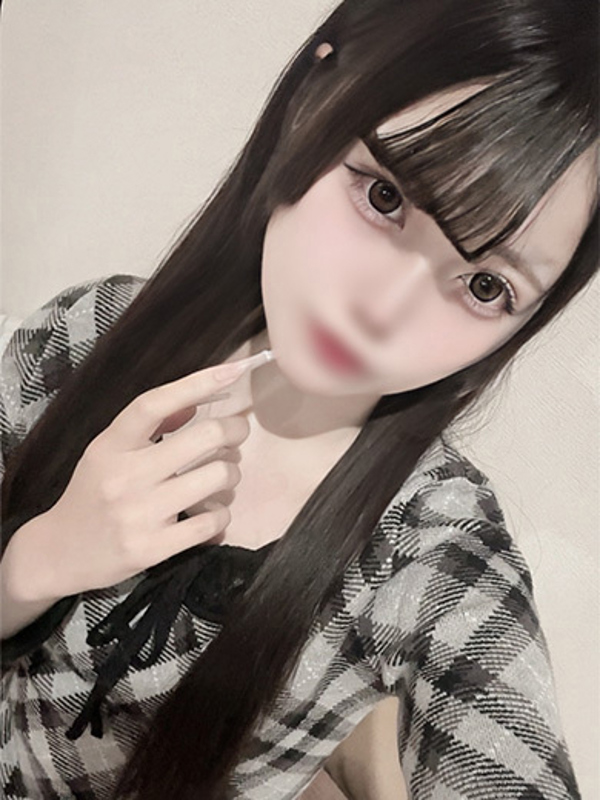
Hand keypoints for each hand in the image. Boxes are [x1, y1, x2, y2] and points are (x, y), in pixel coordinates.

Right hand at [36, 359, 254, 596]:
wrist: (59, 552)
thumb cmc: (90, 494)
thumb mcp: (108, 452)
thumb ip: (150, 425)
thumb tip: (196, 399)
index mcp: (111, 446)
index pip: (155, 404)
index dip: (197, 383)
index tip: (232, 370)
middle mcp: (125, 476)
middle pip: (204, 437)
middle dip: (235, 430)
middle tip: (238, 433)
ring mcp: (139, 514)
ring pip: (218, 477)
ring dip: (232, 473)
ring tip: (223, 475)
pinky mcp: (153, 548)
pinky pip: (213, 521)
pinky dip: (222, 513)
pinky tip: (212, 510)